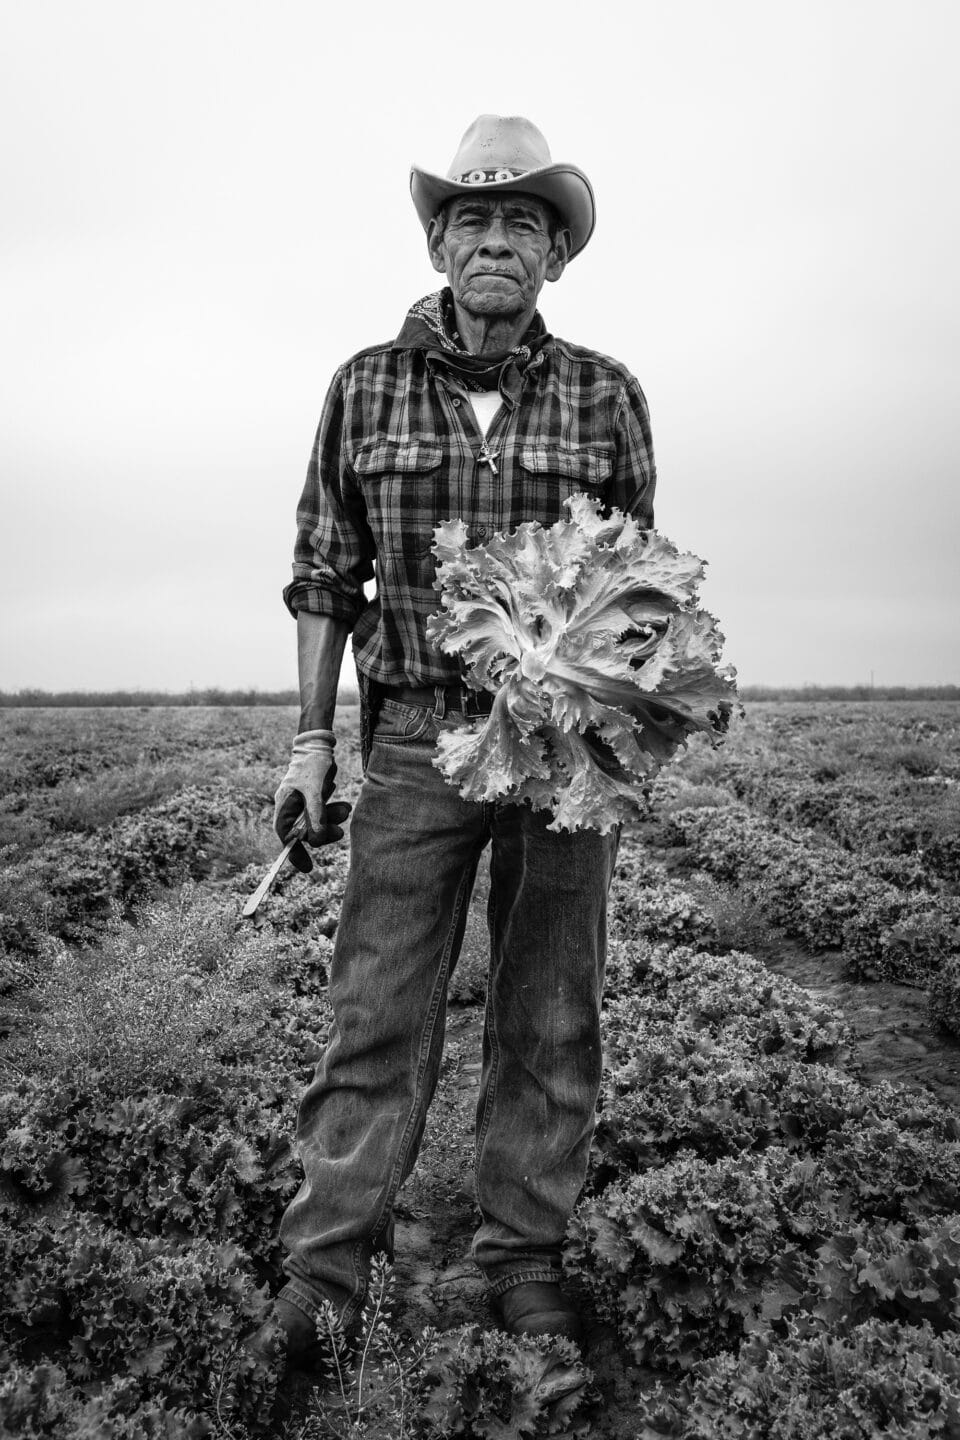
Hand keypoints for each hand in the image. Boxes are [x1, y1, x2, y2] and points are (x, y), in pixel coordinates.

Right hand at [273, 730, 351, 871]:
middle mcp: (291, 806)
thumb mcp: (314, 791)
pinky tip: (342, 803)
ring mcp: (303, 802)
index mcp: (284, 806)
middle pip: (305, 831)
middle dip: (323, 833)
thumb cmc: (312, 765)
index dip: (295, 853)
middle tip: (340, 833)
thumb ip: (315, 816)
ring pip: (318, 822)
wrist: (320, 743)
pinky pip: (324, 811)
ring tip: (347, 810)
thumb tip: (316, 841)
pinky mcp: (314, 797)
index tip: (308, 868)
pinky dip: (334, 810)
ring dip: (333, 819)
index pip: (286, 836)